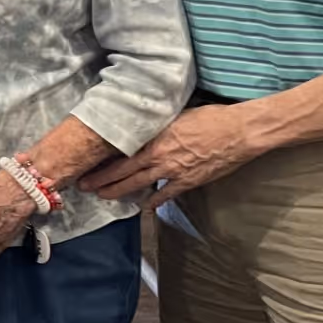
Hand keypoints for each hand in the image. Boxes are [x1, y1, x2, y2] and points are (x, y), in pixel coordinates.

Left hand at [79, 106, 260, 204]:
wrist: (239, 131)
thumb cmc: (210, 118)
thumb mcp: (176, 115)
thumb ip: (157, 126)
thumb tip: (143, 127)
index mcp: (154, 137)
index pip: (120, 153)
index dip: (102, 161)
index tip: (87, 165)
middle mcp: (159, 156)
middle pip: (123, 172)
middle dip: (101, 180)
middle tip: (84, 186)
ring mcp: (173, 171)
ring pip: (138, 185)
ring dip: (118, 191)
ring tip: (103, 197)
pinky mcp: (189, 181)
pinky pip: (166, 194)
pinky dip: (154, 201)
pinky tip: (145, 206)